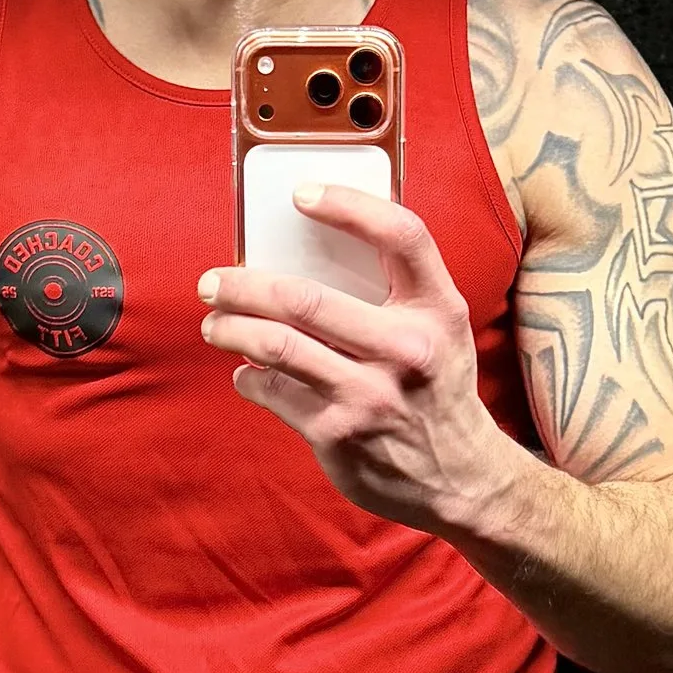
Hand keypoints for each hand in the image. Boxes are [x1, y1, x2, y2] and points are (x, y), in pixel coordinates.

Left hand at [197, 187, 517, 539]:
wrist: (460, 478)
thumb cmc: (436, 385)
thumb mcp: (442, 328)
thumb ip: (398, 286)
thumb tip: (307, 246)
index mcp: (438, 309)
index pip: (401, 235)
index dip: (349, 205)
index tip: (301, 195)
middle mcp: (408, 350)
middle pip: (305, 299)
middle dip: (242, 285)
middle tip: (212, 282)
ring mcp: (370, 395)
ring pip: (275, 345)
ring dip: (229, 329)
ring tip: (213, 323)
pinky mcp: (337, 434)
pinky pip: (271, 391)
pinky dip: (249, 377)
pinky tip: (248, 372)